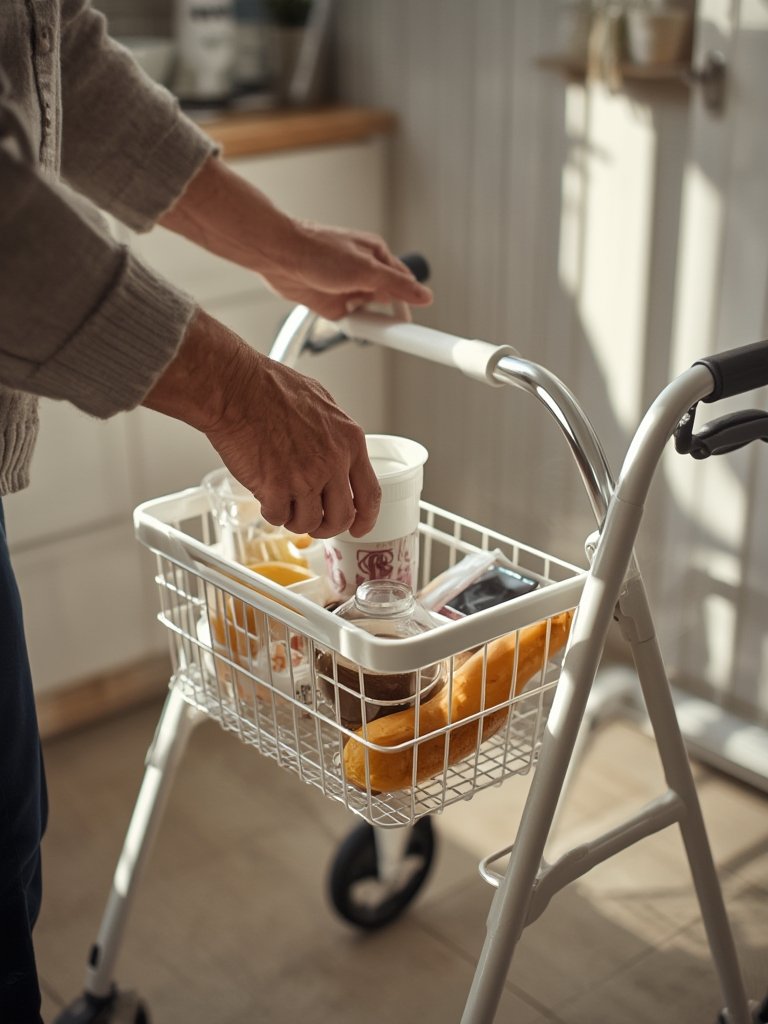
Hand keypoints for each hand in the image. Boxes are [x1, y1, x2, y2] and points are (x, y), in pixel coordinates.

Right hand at [143, 310, 380, 538]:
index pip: (369, 493)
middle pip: (342, 516)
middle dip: (328, 526)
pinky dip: (272, 512)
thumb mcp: (321, 402)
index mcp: (348, 441)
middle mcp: (332, 462)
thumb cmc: (270, 388)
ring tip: (284, 503)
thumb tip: (338, 452)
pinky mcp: (276, 488)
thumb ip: (335, 434)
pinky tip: (266, 495)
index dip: (366, 518)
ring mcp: (305, 478)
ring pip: (309, 522)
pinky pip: (279, 517)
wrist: (237, 388)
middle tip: (316, 523)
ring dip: (296, 519)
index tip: (359, 527)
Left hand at [159, 156, 431, 319]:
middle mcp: (364, 271)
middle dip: (387, 314)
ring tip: (368, 324)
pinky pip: (350, 320)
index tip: (413, 323)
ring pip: (369, 312)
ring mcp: (347, 287)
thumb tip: (424, 295)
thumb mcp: (365, 269)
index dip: (409, 303)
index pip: (403, 283)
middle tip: (390, 329)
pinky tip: (352, 326)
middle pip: (387, 300)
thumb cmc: (318, 250)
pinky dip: (352, 326)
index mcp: (377, 256)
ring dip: (369, 320)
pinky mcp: (331, 302)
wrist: (279, 255)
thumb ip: (396, 285)